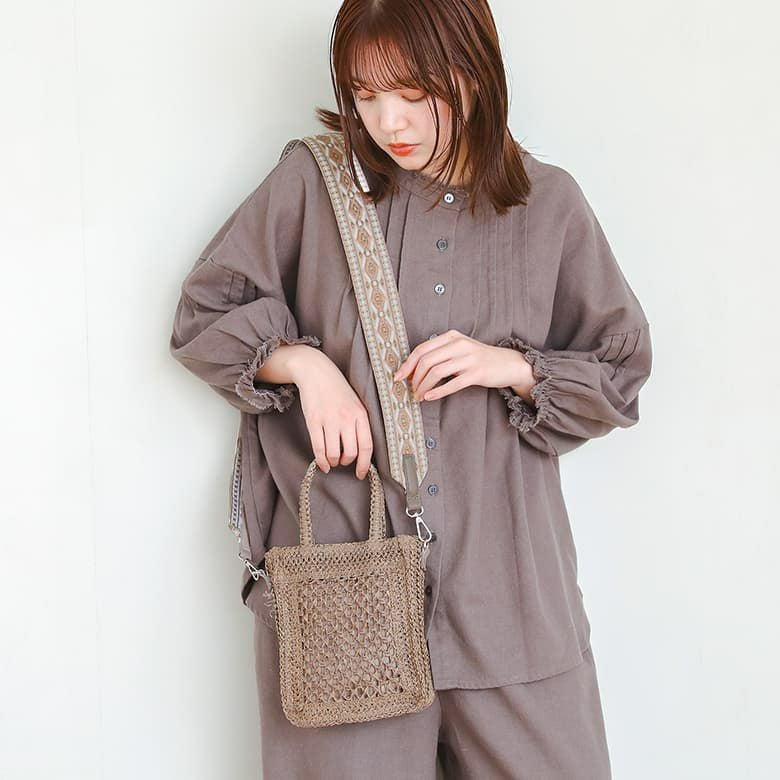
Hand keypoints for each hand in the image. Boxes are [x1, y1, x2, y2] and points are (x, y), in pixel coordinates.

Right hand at [289, 350, 373, 478]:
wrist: (317, 373)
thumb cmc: (338, 391)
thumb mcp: (356, 404)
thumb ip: (360, 424)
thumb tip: (362, 451)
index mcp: (360, 414)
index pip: (366, 446)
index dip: (365, 464)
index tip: (361, 473)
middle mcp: (346, 418)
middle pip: (351, 453)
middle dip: (347, 462)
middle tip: (343, 461)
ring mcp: (329, 420)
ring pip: (334, 453)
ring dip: (333, 462)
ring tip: (332, 460)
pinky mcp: (314, 421)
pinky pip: (318, 448)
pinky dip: (321, 461)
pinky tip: (323, 464)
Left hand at [392, 329, 536, 402]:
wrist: (508, 364)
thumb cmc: (479, 359)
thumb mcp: (459, 349)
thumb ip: (439, 354)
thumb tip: (413, 369)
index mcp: (451, 337)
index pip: (422, 349)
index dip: (407, 364)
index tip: (398, 377)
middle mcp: (459, 344)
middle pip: (426, 361)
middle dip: (414, 378)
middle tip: (410, 390)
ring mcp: (469, 358)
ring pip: (436, 372)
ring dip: (423, 386)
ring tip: (419, 396)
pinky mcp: (477, 373)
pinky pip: (452, 383)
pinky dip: (438, 391)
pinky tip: (429, 397)